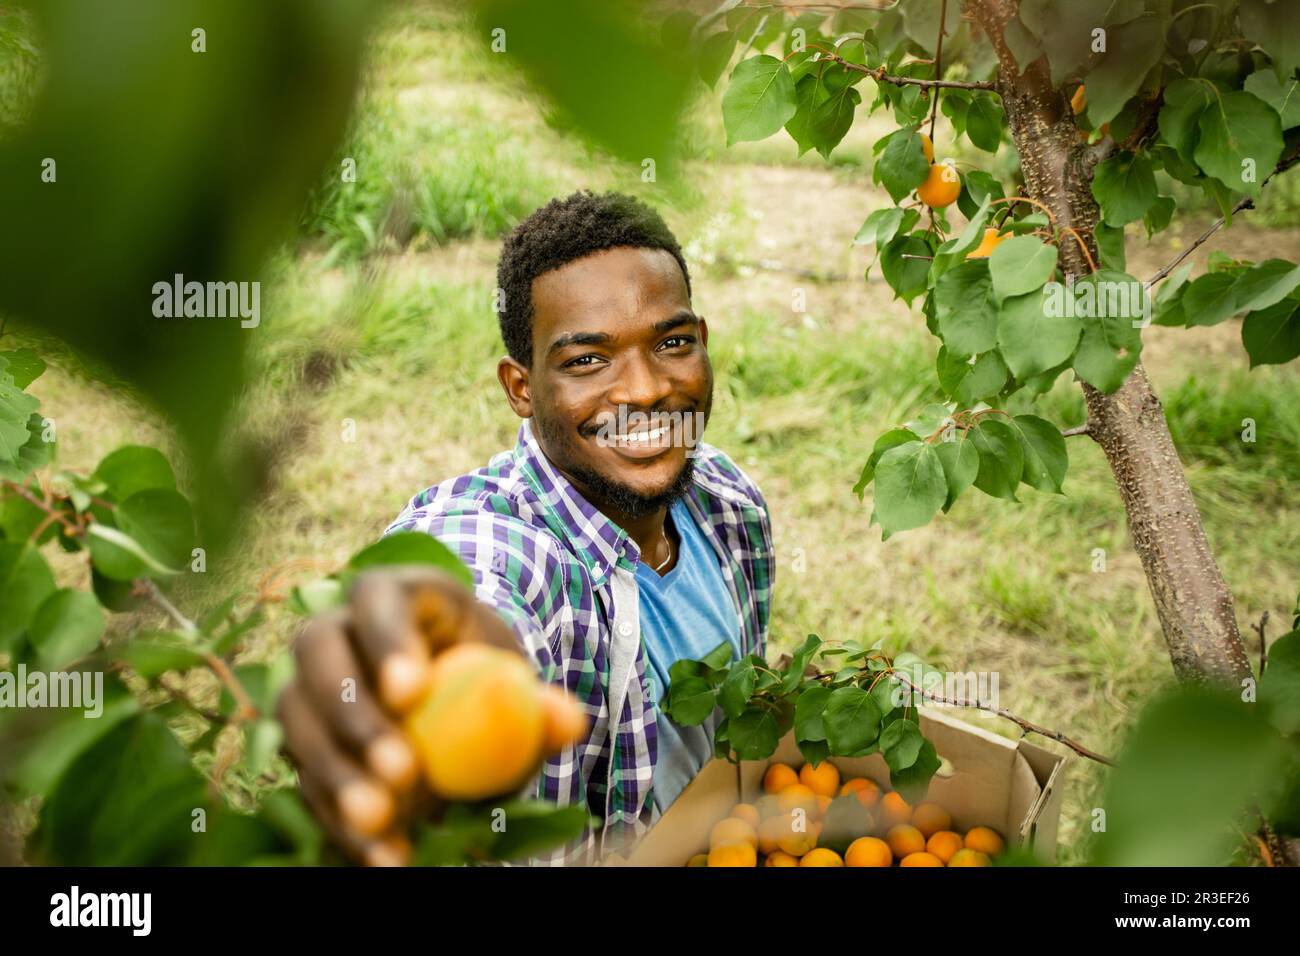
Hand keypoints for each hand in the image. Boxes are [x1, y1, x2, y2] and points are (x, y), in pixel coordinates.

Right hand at [276, 566, 521, 865]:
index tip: (410, 693)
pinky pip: (307, 781)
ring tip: (382, 820)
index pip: (375, 598)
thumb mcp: (514, 678)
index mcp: (395, 593)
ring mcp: (309, 684)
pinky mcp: (303, 742)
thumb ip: (539, 700)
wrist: (453, 700)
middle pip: (318, 654)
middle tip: (401, 771)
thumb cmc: (484, 674)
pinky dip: (341, 823)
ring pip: (297, 720)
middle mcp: (337, 629)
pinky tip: (384, 855)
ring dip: (337, 776)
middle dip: (354, 716)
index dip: (385, 639)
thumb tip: (569, 723)